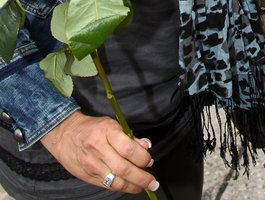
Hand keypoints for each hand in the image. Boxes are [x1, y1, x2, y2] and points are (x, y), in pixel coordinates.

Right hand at [41, 111, 158, 194]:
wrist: (64, 134)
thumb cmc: (91, 127)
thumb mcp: (111, 124)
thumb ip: (129, 137)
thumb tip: (146, 146)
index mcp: (106, 132)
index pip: (128, 149)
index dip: (142, 157)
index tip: (149, 160)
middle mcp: (98, 149)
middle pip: (124, 168)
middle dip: (142, 177)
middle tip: (153, 181)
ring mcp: (92, 165)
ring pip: (116, 181)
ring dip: (133, 186)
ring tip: (144, 186)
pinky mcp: (88, 176)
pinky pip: (108, 185)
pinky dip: (121, 187)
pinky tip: (130, 187)